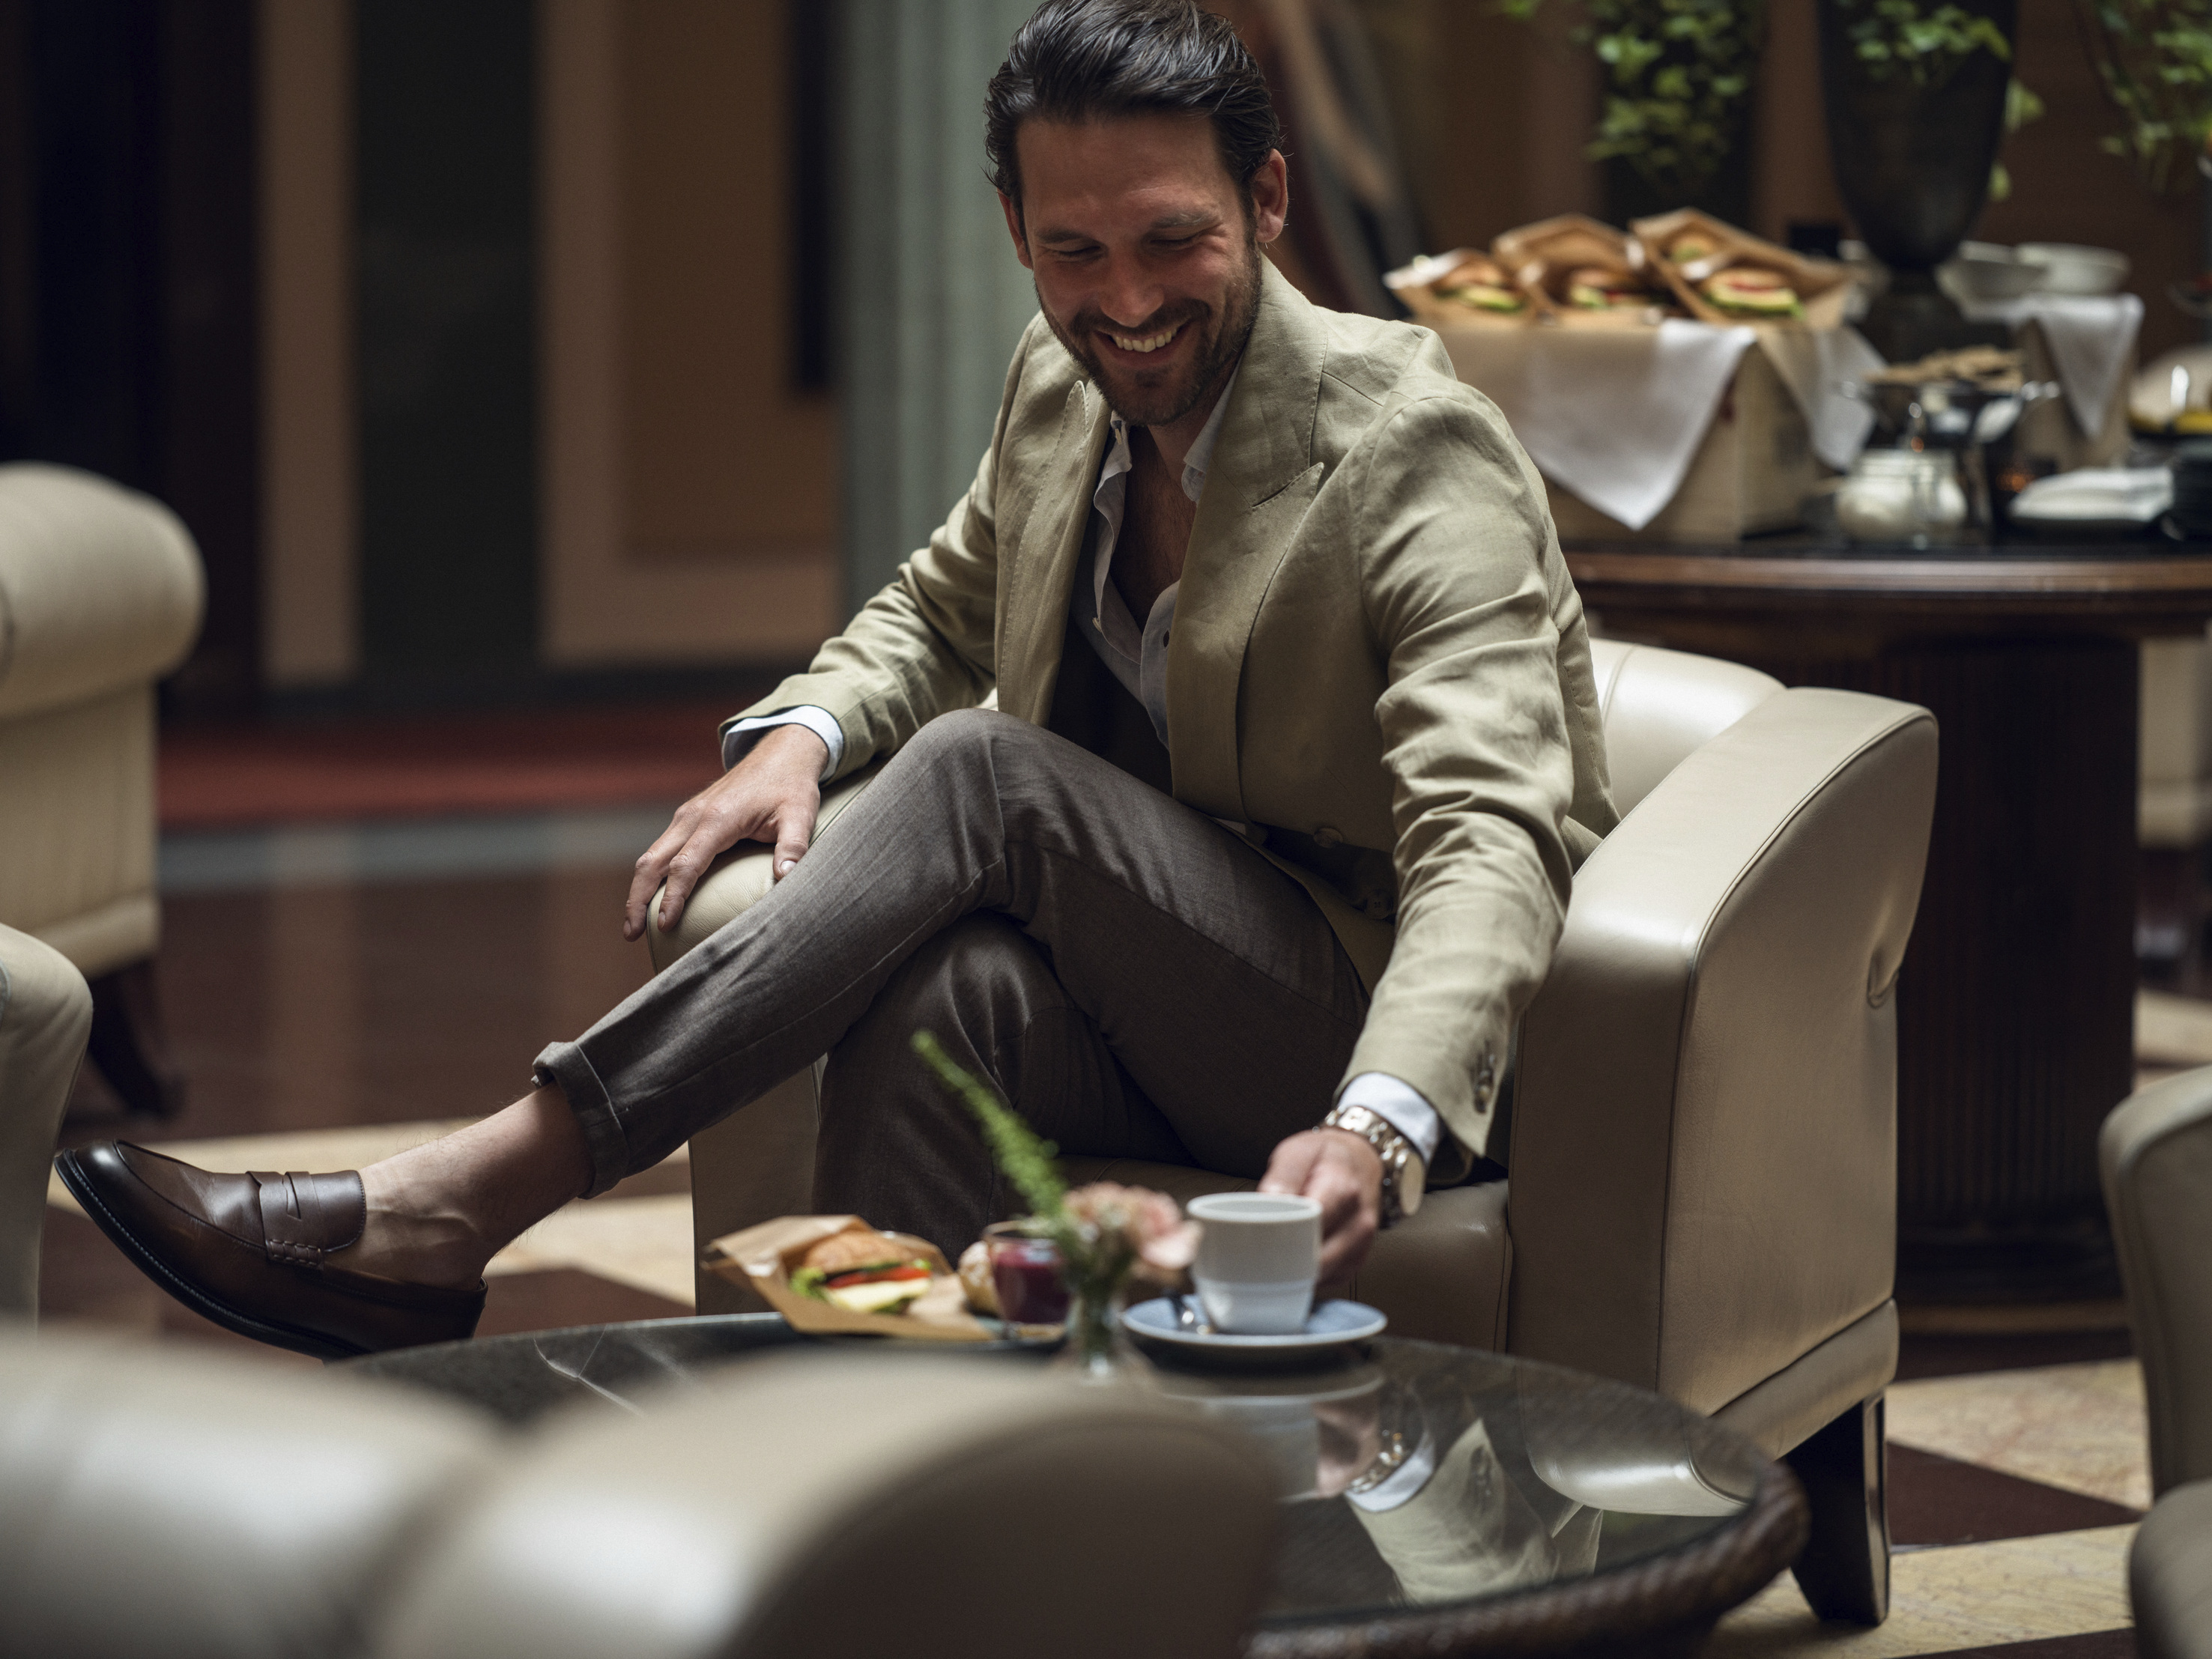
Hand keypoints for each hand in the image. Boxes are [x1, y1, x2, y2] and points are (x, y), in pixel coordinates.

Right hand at [623, 723, 827, 940]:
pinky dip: (650, 875)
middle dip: (638, 899)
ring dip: (638, 889)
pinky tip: (652, 898)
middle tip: (631, 934)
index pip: (686, 864)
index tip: (665, 925)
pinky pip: (661, 849)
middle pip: (653, 862)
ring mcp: (687, 816)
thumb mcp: (800, 815)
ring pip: (651, 855)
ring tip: (633, 925)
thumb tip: (787, 877)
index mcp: (718, 818)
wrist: (780, 753)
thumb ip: (794, 847)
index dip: (674, 897)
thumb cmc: (791, 787)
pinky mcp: (688, 818)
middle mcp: (694, 816)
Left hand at [1260, 1127, 1381, 1293]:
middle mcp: (1359, 1222)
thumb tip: (1268, 1203)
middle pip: (1318, 1260)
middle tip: (1257, 1254)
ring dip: (1296, 1272)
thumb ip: (1283, 1176)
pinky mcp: (1357, 1261)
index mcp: (1343, 1191)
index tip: (1258, 1240)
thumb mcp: (1299, 1152)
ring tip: (1275, 1255)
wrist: (1360, 1161)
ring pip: (1322, 1276)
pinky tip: (1296, 1258)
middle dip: (1285, 1262)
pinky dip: (1308, 1274)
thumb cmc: (1324, 1157)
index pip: (1312, 1226)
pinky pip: (1328, 1279)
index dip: (1282, 1237)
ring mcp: (1361, 1246)